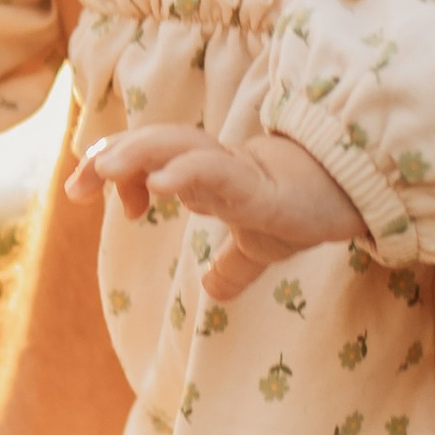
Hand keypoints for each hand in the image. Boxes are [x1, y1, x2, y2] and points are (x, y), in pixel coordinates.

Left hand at [68, 123, 368, 299]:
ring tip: (103, 170)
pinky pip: (218, 172)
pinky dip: (186, 173)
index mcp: (207, 175)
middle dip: (110, 158)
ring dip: (137, 154)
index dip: (113, 167)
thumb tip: (213, 289)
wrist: (358, 200)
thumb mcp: (259, 247)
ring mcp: (239, 171)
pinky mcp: (263, 186)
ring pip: (178, 147)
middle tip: (76, 187)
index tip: (83, 192)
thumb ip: (233, 266)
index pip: (147, 158)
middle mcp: (216, 165)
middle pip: (153, 145)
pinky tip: (160, 184)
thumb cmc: (306, 211)